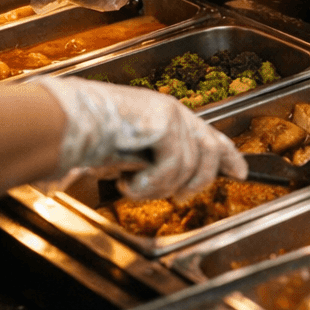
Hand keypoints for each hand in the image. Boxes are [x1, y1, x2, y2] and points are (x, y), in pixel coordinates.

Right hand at [37, 78, 246, 199]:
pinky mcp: (165, 124)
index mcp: (167, 115)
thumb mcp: (129, 153)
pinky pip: (173, 168)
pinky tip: (129, 181)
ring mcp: (172, 115)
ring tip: (133, 185)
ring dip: (160, 187)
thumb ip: (153, 161)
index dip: (229, 155)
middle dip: (197, 183)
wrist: (68, 123)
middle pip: (210, 154)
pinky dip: (149, 184)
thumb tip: (172, 185)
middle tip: (178, 197)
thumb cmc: (88, 137)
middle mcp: (174, 112)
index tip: (242, 172)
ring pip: (189, 168)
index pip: (209, 135)